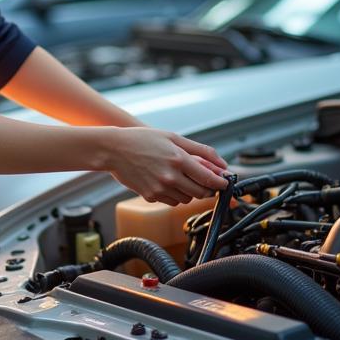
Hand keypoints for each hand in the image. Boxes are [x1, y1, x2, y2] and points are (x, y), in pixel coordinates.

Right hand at [101, 128, 227, 204]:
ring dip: (189, 191)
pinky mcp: (151, 196)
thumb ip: (201, 150)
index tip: (225, 183)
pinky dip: (174, 194)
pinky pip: (172, 201)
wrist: (114, 149)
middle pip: (201, 192)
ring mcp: (160, 188)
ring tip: (179, 176)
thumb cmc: (143, 140)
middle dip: (206, 187)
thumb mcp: (173, 137)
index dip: (221, 183)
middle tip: (204, 179)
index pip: (209, 178)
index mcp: (178, 159)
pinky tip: (166, 181)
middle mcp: (170, 176)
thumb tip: (222, 164)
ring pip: (187, 199)